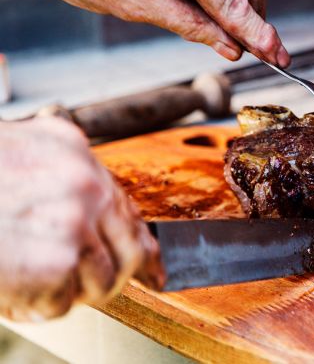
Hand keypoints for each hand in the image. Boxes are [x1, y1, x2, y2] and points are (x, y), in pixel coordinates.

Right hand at [0, 118, 163, 320]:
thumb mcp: (12, 157)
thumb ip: (54, 178)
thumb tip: (93, 218)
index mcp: (71, 150)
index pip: (126, 207)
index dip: (142, 244)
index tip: (155, 268)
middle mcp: (84, 180)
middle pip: (130, 248)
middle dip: (110, 277)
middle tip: (84, 289)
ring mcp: (75, 220)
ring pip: (101, 281)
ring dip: (66, 292)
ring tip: (21, 280)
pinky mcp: (59, 260)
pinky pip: (65, 303)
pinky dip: (36, 307)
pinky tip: (9, 291)